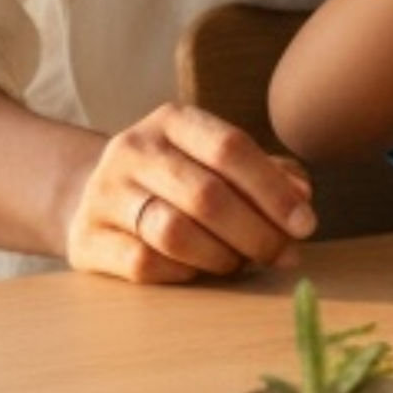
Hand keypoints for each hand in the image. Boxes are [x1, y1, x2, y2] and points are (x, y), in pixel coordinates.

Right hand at [65, 102, 315, 283]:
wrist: (93, 196)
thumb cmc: (177, 178)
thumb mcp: (216, 161)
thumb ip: (265, 174)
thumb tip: (302, 198)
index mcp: (173, 120)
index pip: (231, 147)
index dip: (273, 189)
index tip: (306, 224)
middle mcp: (133, 148)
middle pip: (207, 195)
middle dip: (255, 232)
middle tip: (282, 254)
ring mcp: (104, 193)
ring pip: (174, 232)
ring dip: (222, 256)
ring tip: (241, 263)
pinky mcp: (86, 238)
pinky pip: (144, 264)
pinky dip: (184, 273)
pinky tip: (201, 270)